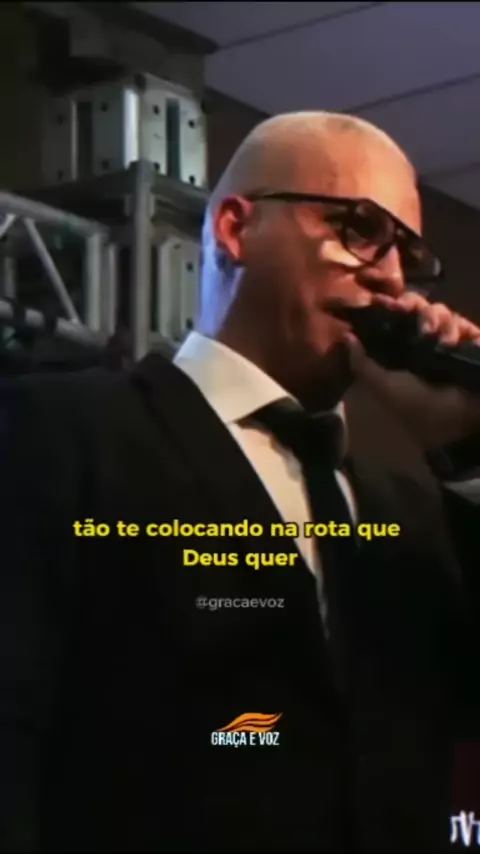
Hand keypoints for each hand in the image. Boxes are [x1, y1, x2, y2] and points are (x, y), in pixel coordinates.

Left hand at [346, 291, 479, 448]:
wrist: (455, 422)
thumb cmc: (416, 406)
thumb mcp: (384, 387)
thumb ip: (363, 364)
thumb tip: (346, 337)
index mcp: (399, 345)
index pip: (394, 313)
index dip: (389, 304)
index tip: (383, 302)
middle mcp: (423, 338)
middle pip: (418, 304)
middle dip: (414, 307)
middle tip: (411, 316)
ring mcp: (449, 338)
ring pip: (440, 310)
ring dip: (436, 320)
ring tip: (437, 340)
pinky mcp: (471, 341)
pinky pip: (464, 323)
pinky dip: (458, 329)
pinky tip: (454, 343)